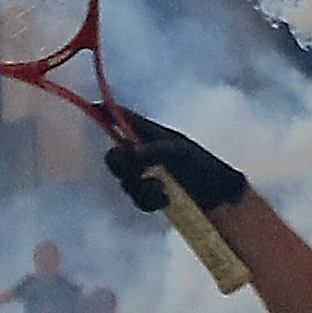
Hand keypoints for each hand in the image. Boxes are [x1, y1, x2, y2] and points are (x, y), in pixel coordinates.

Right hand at [102, 112, 245, 218]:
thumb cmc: (202, 165)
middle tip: (136, 170)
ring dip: (141, 188)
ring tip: (162, 192)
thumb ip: (155, 150)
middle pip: (114, 155)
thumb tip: (131, 152)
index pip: (120, 117)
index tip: (92, 112)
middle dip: (122, 166)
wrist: (219, 196)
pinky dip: (148, 200)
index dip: (104, 112)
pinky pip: (136, 197)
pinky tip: (164, 200)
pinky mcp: (149, 194)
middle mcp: (142, 151)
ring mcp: (144, 173)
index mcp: (149, 132)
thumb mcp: (181, 152)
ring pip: (124, 181)